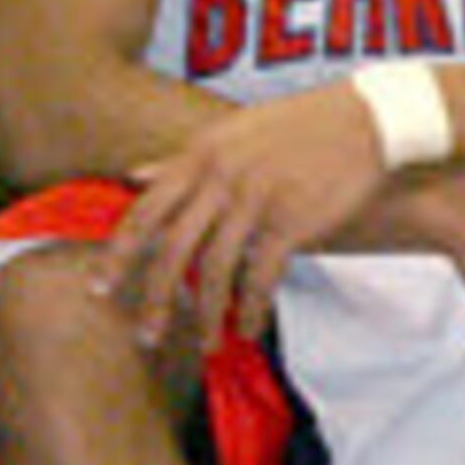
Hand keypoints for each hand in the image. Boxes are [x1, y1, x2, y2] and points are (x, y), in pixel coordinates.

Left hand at [98, 80, 400, 351]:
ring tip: (206, 345)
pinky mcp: (291, 221)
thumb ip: (180, 161)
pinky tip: (248, 328)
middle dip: (155, 298)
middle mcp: (219, 178)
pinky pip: (260, 276)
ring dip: (207, 315)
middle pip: (172, 248)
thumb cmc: (295, 126)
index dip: (117, 253)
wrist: (366, 119)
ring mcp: (255, 200)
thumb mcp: (228, 133)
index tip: (98, 287)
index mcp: (198, 156)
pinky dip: (251, 308)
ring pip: (215, 269)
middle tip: (145, 335)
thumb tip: (132, 174)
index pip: (144, 211)